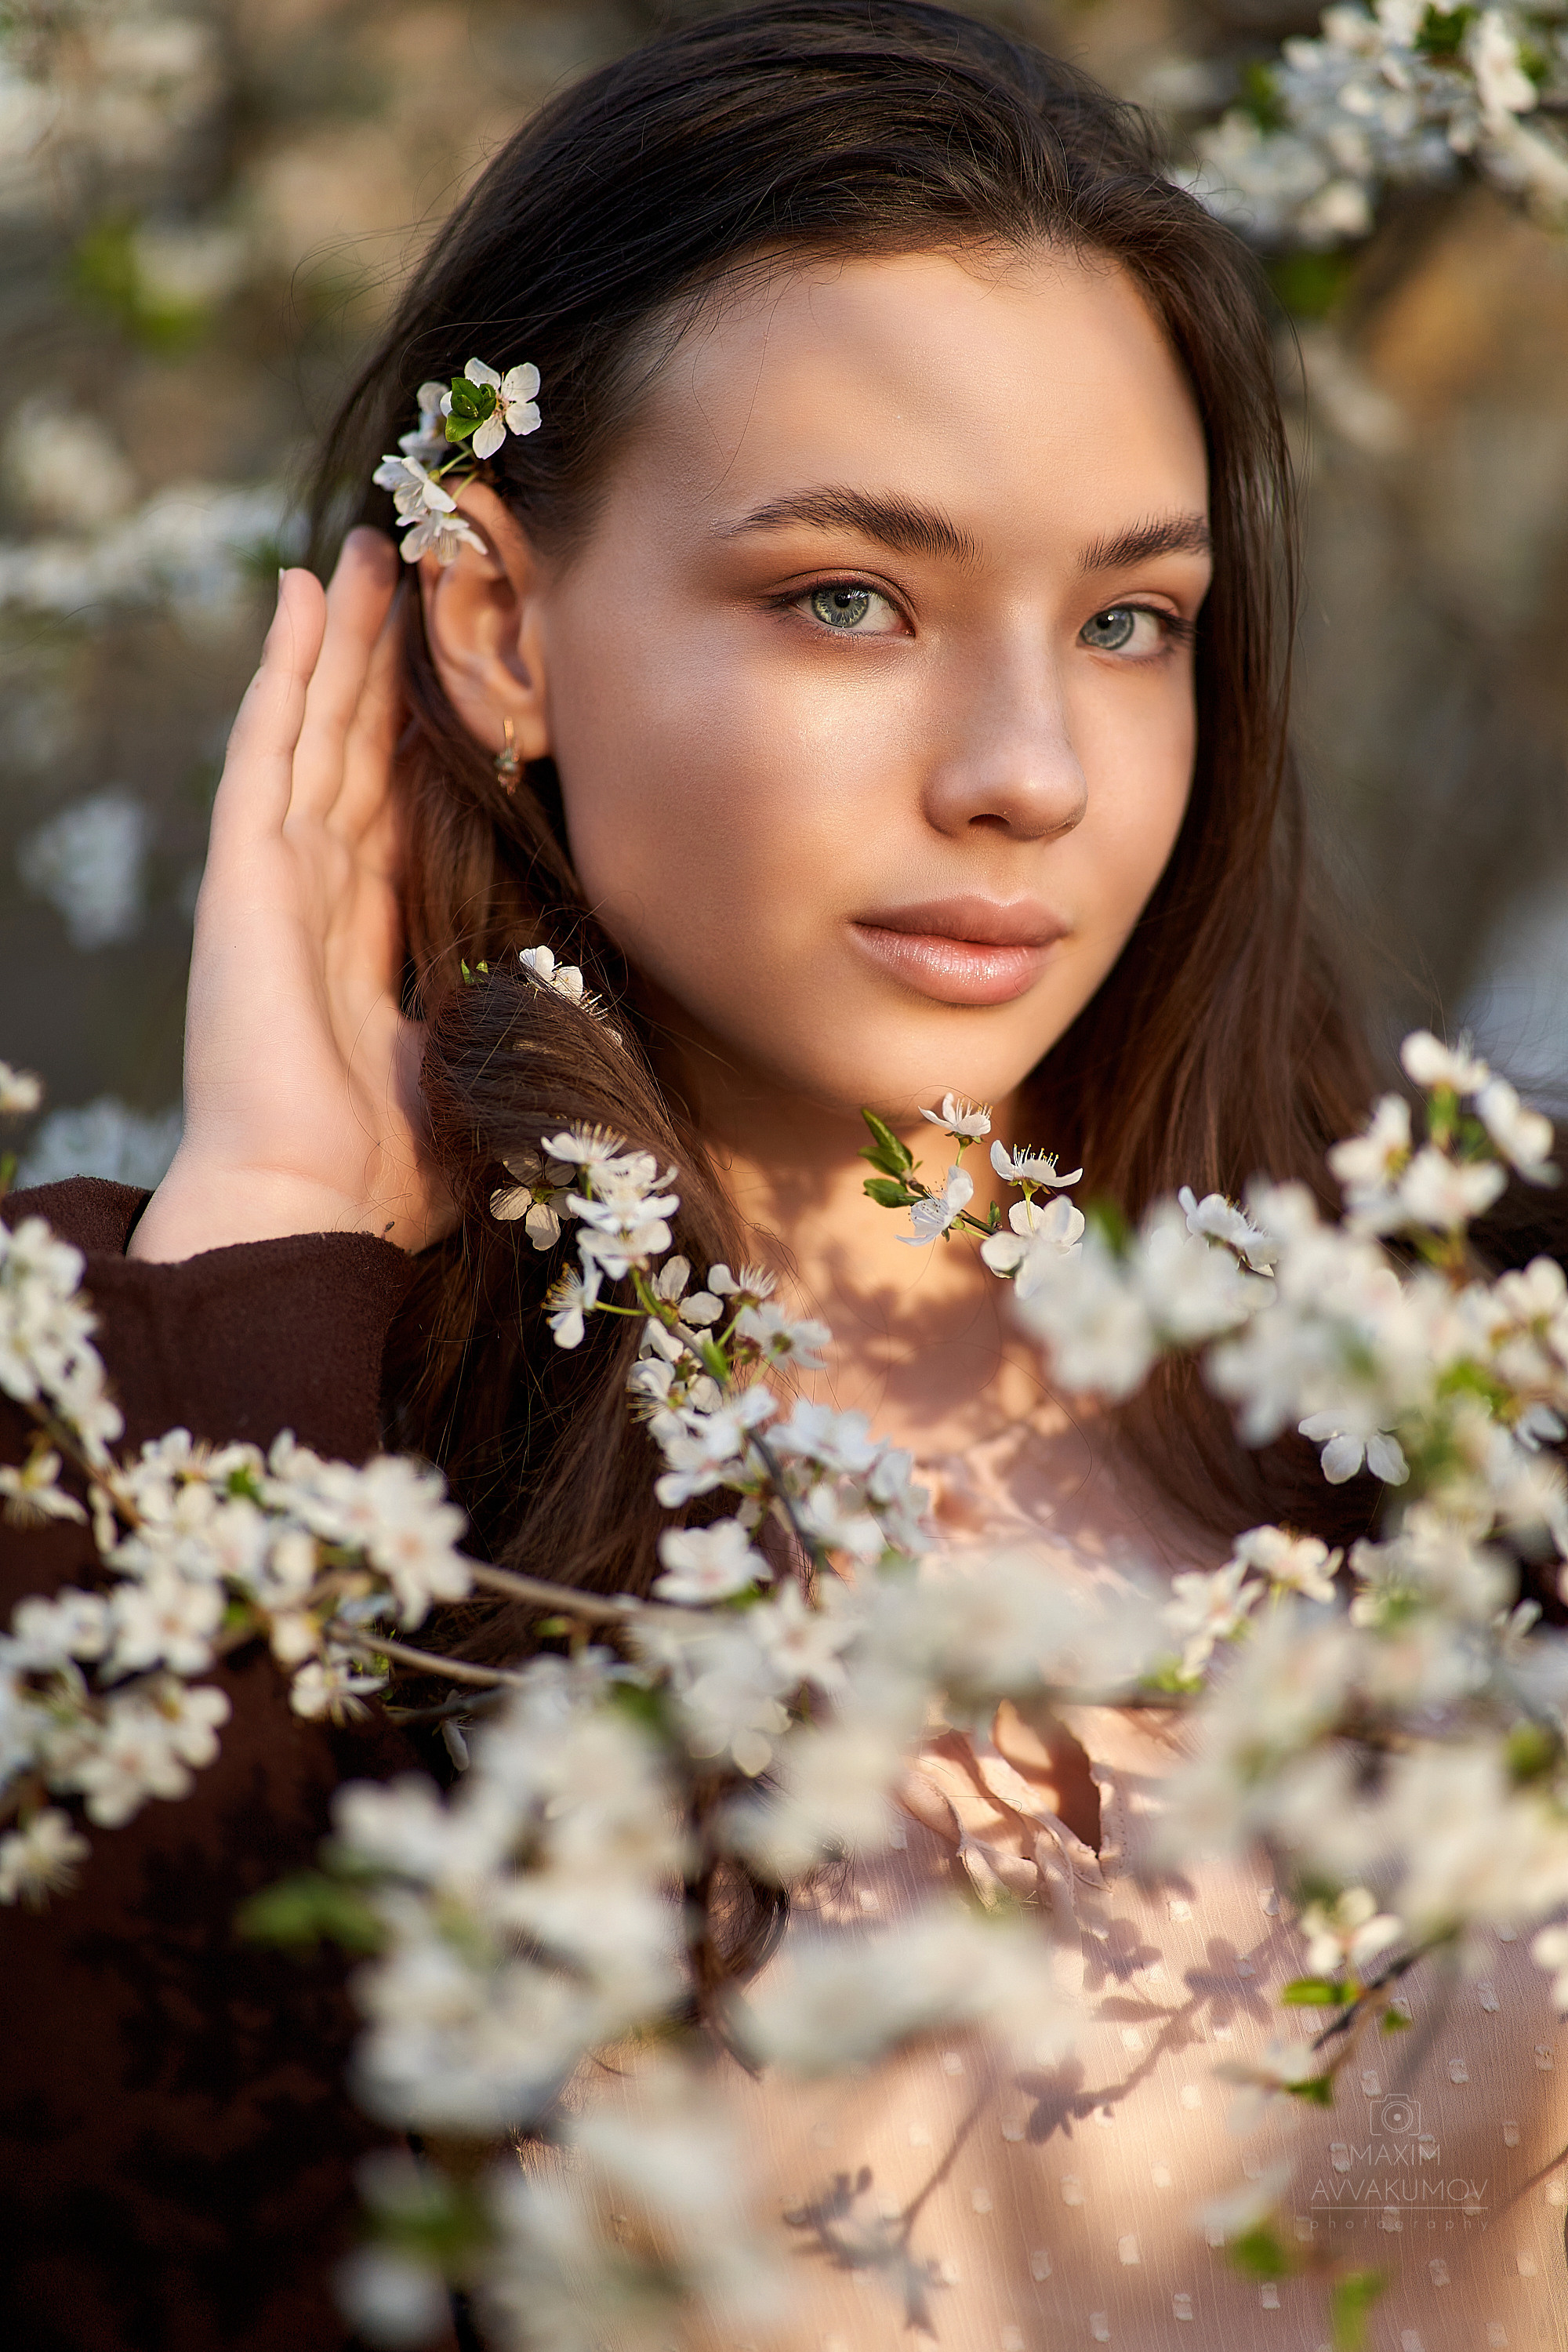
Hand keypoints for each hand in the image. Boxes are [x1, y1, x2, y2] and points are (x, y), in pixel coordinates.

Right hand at [131, 531, 453, 1261]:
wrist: (312, 1207)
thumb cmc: (393, 1170)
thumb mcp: (468, 1059)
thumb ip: (493, 1001)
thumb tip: (564, 987)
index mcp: (364, 938)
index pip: (394, 805)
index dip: (416, 729)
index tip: (451, 660)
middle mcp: (315, 894)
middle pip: (352, 747)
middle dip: (376, 659)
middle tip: (405, 565)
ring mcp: (274, 877)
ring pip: (313, 726)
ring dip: (337, 638)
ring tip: (359, 554)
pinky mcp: (245, 872)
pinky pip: (269, 747)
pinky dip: (285, 672)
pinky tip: (301, 600)